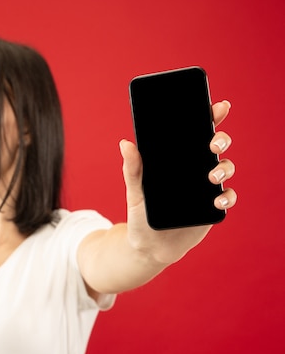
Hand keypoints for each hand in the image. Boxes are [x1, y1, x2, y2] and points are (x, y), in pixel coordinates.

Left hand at [119, 100, 237, 263]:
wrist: (148, 246)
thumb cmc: (141, 215)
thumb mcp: (135, 192)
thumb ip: (132, 170)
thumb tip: (125, 143)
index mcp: (177, 161)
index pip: (194, 134)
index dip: (208, 118)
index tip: (216, 107)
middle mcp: (194, 170)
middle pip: (214, 146)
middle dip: (219, 138)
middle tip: (212, 141)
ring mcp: (206, 188)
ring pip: (224, 169)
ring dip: (224, 167)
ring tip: (212, 176)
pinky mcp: (212, 208)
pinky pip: (227, 197)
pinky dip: (226, 196)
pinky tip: (216, 199)